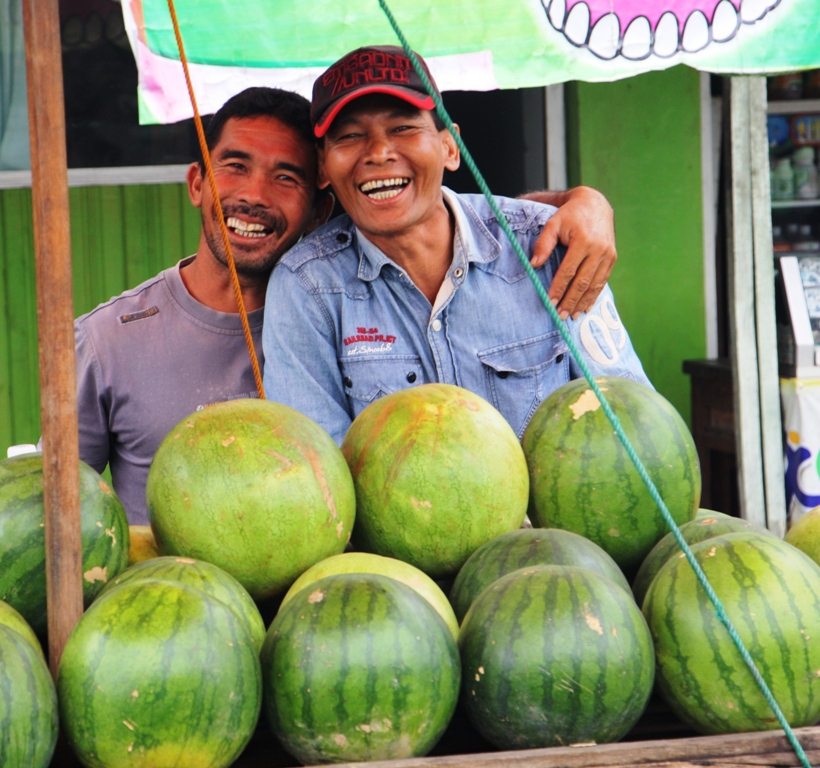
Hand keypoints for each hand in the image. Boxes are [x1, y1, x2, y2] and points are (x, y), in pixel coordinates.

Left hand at [524, 186, 616, 319]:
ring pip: (594, 285)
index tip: (550, 302)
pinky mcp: (612, 258)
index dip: (559, 289)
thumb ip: (543, 244)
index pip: (569, 271)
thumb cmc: (570, 215)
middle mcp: (599, 249)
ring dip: (583, 302)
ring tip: (572, 316)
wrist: (595, 204)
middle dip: (571, 301)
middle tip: (561, 316)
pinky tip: (585, 307)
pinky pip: (603, 281)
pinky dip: (594, 296)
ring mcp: (608, 255)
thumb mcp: (553, 224)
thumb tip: (533, 265)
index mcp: (583, 241)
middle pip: (583, 282)